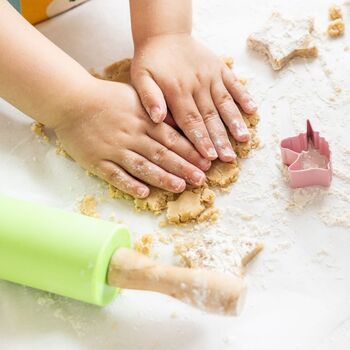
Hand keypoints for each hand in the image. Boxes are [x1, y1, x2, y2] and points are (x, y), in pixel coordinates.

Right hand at [54, 78, 209, 197]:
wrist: (71, 100)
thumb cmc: (106, 97)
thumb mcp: (136, 96)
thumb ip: (157, 110)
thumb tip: (180, 123)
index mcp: (142, 120)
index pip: (172, 138)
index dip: (190, 151)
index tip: (206, 162)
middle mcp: (131, 135)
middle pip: (161, 154)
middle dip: (183, 167)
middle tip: (200, 179)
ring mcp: (114, 149)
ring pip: (142, 167)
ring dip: (162, 178)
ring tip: (179, 187)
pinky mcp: (97, 161)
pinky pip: (115, 176)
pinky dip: (130, 185)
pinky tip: (144, 194)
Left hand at [131, 34, 256, 161]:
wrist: (164, 32)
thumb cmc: (151, 60)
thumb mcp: (140, 77)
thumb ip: (149, 98)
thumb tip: (158, 118)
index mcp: (176, 91)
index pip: (190, 121)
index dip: (201, 140)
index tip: (210, 158)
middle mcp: (197, 85)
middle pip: (210, 117)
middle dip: (220, 139)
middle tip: (229, 158)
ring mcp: (210, 76)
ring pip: (225, 103)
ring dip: (235, 122)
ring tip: (244, 139)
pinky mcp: (219, 68)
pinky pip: (234, 84)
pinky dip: (244, 97)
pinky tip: (253, 110)